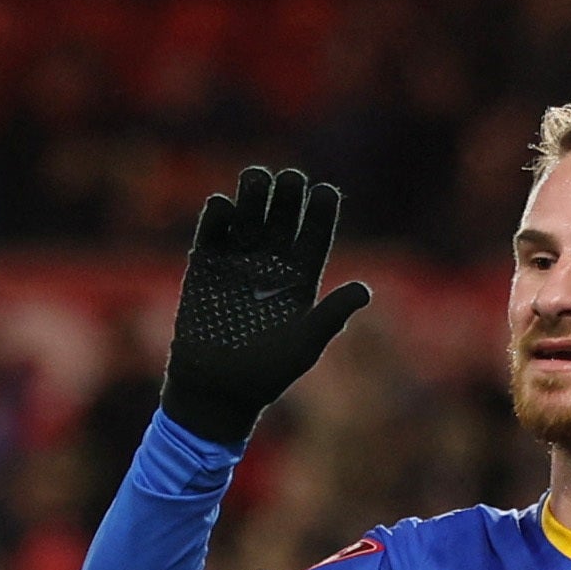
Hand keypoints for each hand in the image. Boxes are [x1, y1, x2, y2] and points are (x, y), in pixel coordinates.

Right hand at [160, 167, 371, 443]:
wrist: (216, 391)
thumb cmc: (265, 375)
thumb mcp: (304, 345)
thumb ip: (331, 315)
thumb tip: (365, 289)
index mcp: (301, 279)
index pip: (315, 235)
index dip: (322, 212)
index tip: (327, 191)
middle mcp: (271, 265)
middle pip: (283, 216)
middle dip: (287, 194)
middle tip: (290, 178)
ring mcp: (237, 263)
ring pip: (249, 215)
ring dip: (253, 193)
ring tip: (257, 178)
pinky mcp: (205, 267)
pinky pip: (212, 232)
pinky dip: (217, 215)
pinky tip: (224, 207)